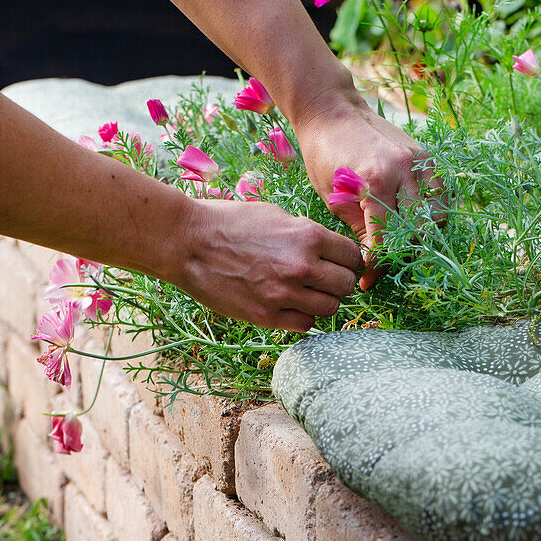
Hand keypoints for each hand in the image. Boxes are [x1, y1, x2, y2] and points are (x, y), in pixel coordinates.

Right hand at [175, 198, 362, 330]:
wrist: (187, 242)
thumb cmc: (228, 222)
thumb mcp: (275, 215)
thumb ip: (305, 234)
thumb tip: (326, 250)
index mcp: (307, 236)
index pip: (353, 256)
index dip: (349, 260)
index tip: (340, 263)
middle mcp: (301, 266)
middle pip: (346, 285)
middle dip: (338, 282)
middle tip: (324, 280)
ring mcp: (284, 294)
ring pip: (330, 308)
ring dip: (323, 301)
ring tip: (305, 293)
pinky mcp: (265, 316)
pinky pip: (305, 325)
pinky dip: (302, 317)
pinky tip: (289, 306)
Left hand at [296, 98, 442, 289]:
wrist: (332, 110)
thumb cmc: (323, 153)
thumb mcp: (333, 197)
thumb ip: (359, 228)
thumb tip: (373, 262)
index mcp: (376, 181)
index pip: (387, 239)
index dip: (378, 265)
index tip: (366, 279)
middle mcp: (404, 170)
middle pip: (418, 231)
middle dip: (400, 255)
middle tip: (383, 266)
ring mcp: (420, 161)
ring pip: (438, 215)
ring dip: (422, 236)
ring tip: (399, 246)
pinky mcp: (426, 156)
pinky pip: (441, 195)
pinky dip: (432, 214)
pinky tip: (413, 223)